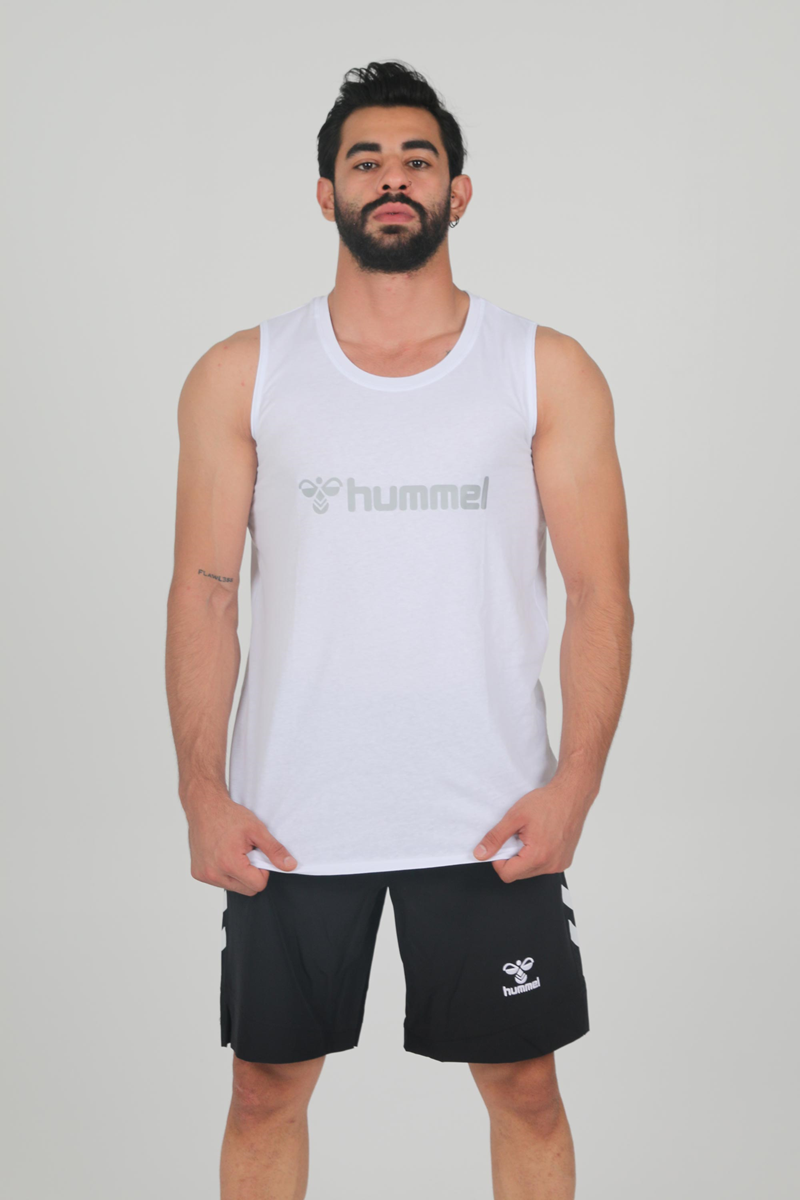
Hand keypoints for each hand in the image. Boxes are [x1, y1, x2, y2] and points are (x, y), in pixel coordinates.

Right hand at [185, 790, 296, 895]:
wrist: (204, 807)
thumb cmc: (228, 815)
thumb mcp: (256, 830)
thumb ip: (274, 850)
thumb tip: (290, 865)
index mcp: (229, 864)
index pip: (258, 885)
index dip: (263, 871)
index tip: (257, 855)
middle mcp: (214, 873)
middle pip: (246, 890)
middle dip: (251, 874)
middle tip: (246, 853)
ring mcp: (204, 875)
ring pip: (233, 887)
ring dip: (238, 874)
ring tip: (233, 852)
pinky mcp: (198, 874)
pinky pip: (220, 882)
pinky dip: (225, 872)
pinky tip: (223, 855)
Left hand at [473, 779, 592, 882]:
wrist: (571, 795)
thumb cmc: (548, 803)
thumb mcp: (515, 817)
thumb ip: (495, 837)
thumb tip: (481, 853)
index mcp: (537, 856)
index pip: (507, 874)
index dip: (498, 860)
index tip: (502, 844)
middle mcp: (551, 865)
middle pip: (519, 874)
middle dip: (512, 858)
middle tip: (518, 836)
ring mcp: (560, 864)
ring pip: (531, 871)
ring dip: (525, 857)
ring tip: (531, 836)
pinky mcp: (565, 861)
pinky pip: (544, 866)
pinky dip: (537, 856)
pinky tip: (541, 838)